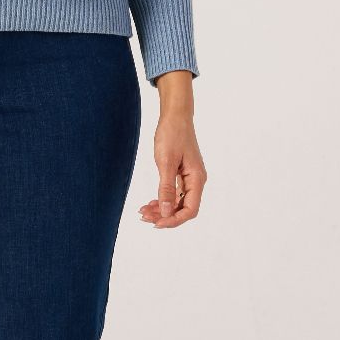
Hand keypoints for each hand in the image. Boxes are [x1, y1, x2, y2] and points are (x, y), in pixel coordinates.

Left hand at [139, 94, 205, 227]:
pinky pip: (174, 193)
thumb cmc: (172, 135)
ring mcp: (189, 178)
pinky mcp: (182, 174)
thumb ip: (166, 188)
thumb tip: (165, 212)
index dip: (174, 220)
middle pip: (183, 208)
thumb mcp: (166, 162)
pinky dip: (162, 199)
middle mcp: (196, 181)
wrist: (175, 116)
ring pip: (177, 202)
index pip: (190, 210)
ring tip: (143, 211)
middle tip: (143, 217)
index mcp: (197, 179)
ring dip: (162, 209)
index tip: (156, 223)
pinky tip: (150, 203)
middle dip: (164, 216)